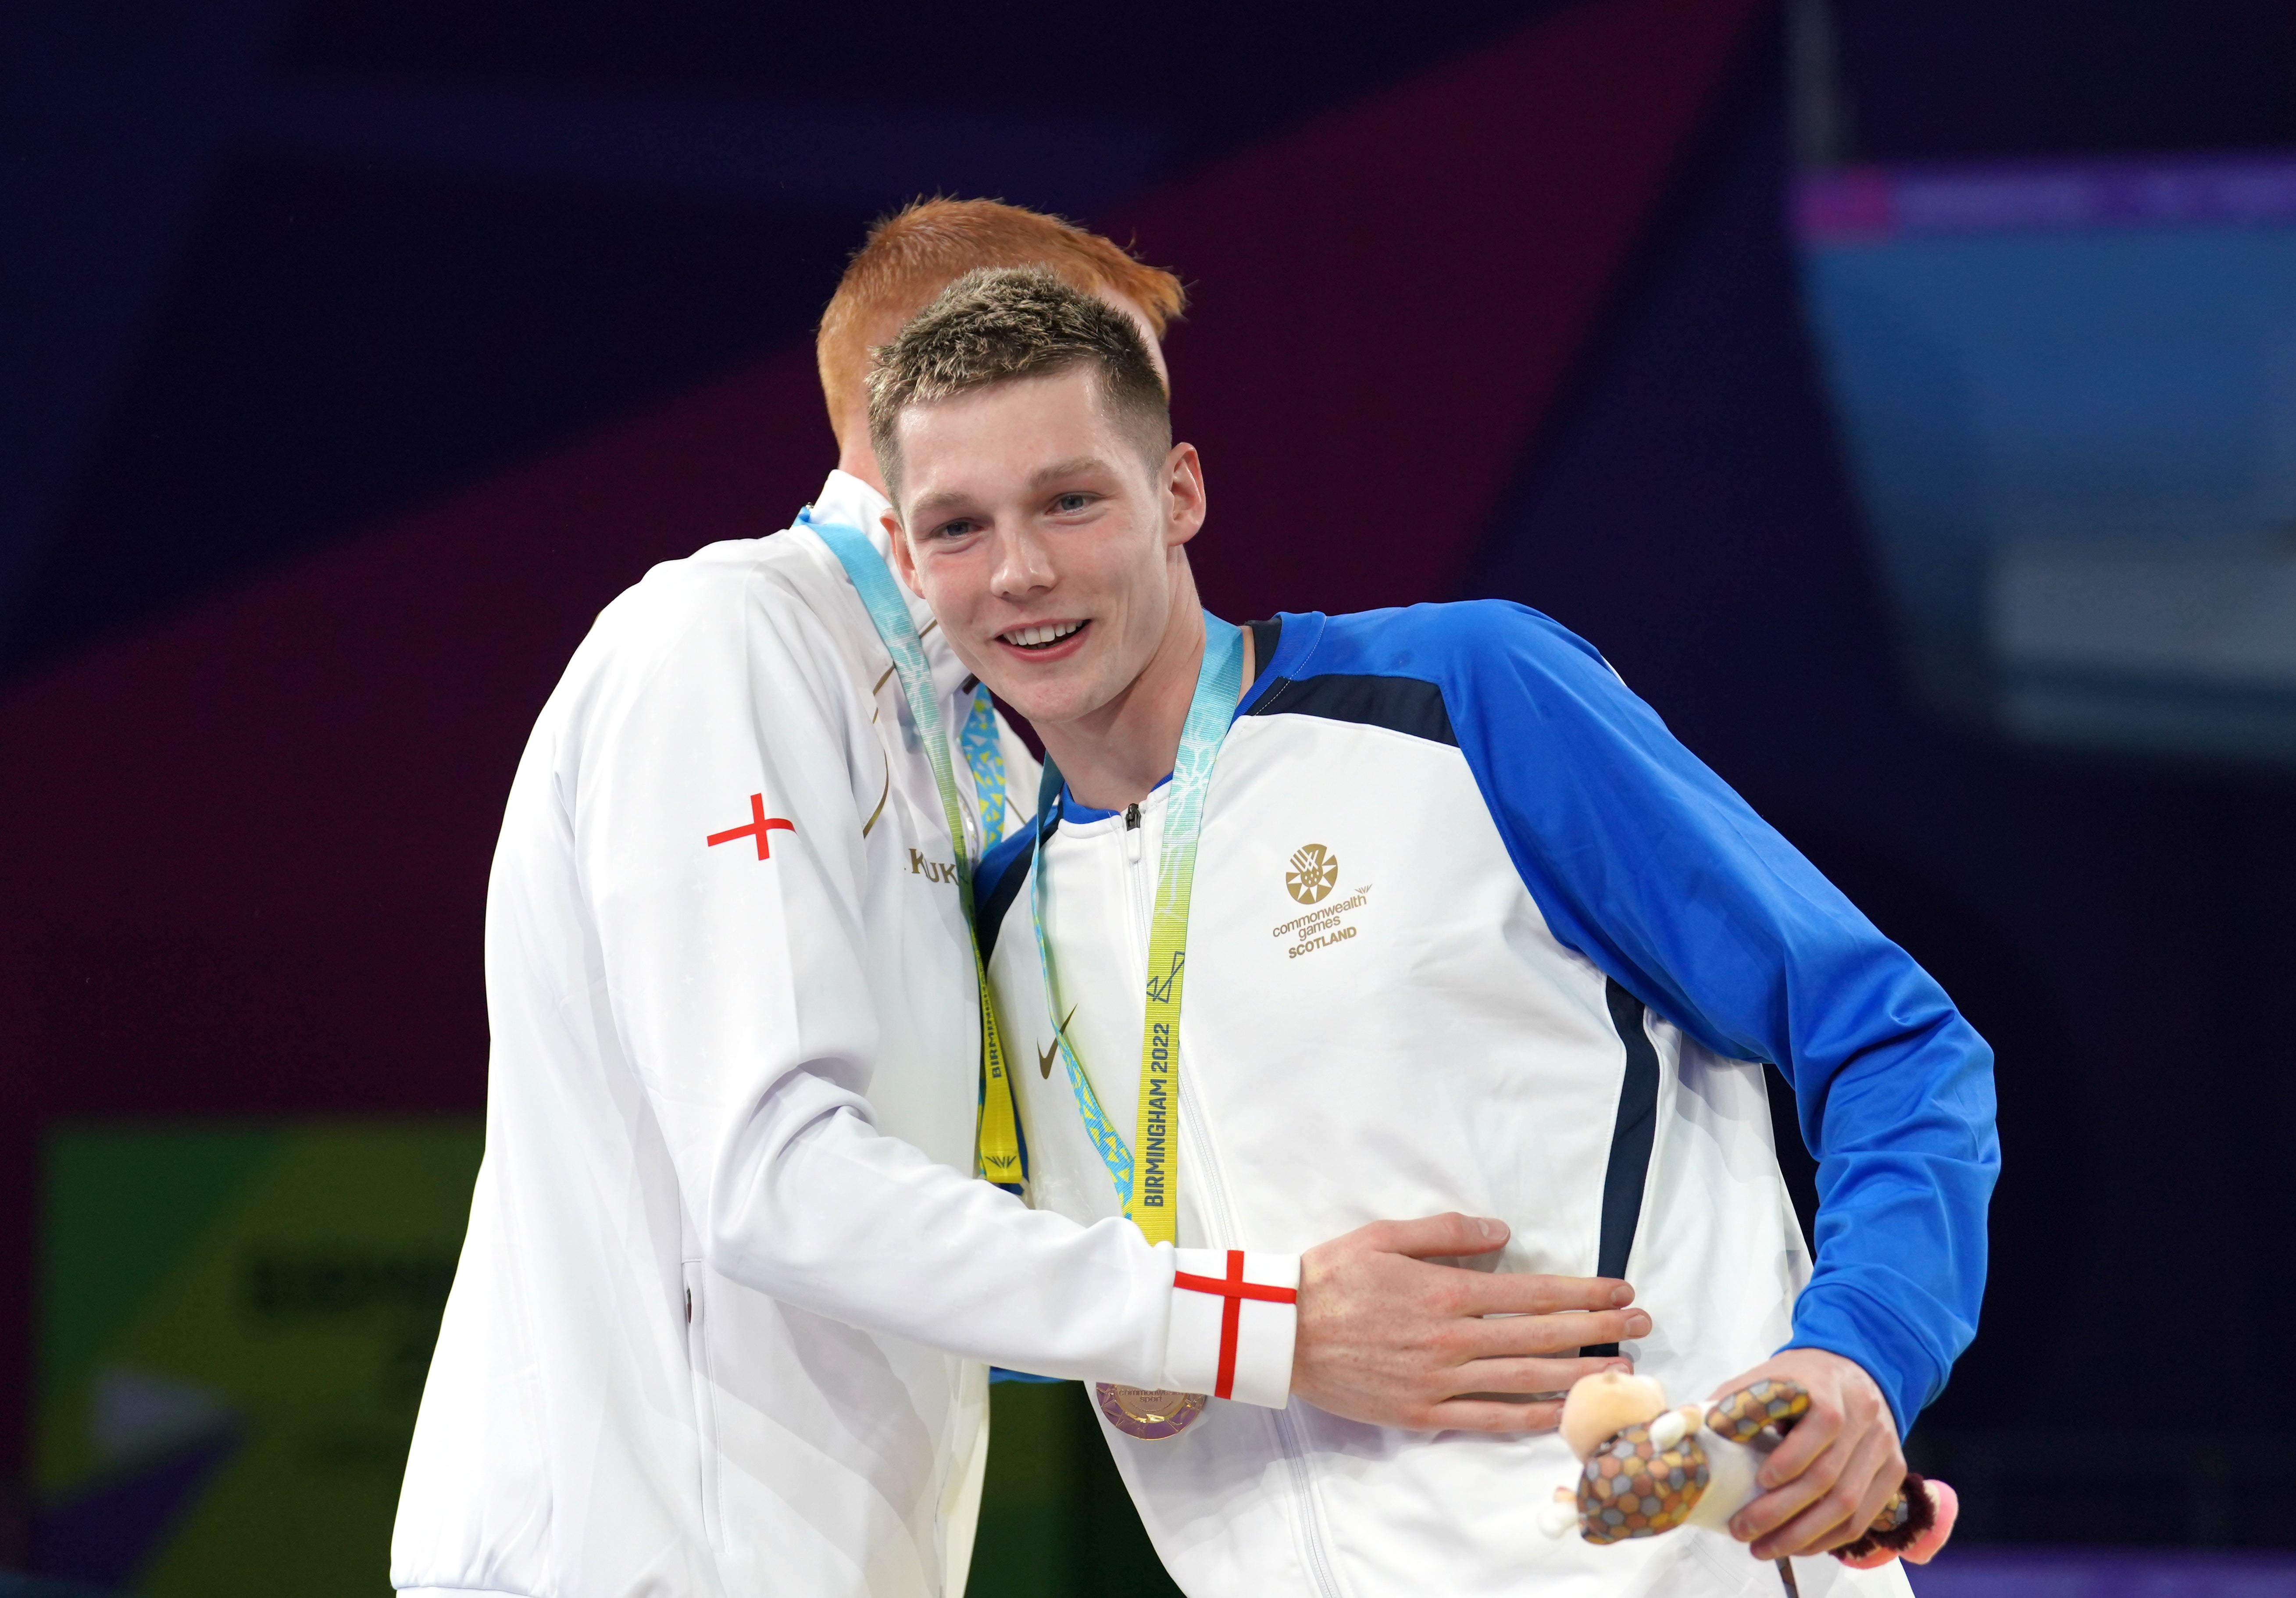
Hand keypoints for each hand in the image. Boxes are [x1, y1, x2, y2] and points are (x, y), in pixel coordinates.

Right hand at [1290, 1213, 1649, 1433]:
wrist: (1280, 1331)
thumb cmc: (1330, 1276)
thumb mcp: (1384, 1236)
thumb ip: (1445, 1232)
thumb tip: (1502, 1231)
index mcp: (1444, 1292)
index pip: (1531, 1293)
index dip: (1582, 1292)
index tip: (1621, 1289)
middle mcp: (1450, 1338)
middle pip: (1540, 1336)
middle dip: (1597, 1328)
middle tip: (1642, 1323)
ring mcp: (1438, 1380)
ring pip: (1524, 1380)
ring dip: (1578, 1374)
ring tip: (1621, 1370)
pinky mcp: (1422, 1411)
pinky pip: (1486, 1418)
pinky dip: (1529, 1418)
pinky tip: (1562, 1413)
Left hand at [1714, 1348, 1902, 1559]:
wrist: (1851, 1367)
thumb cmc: (1797, 1379)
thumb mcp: (1765, 1377)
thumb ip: (1734, 1403)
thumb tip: (1693, 1432)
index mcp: (1830, 1389)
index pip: (1822, 1426)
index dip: (1790, 1459)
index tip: (1758, 1482)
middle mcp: (1865, 1418)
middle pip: (1830, 1476)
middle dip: (1783, 1511)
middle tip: (1743, 1531)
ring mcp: (1883, 1447)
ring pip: (1849, 1505)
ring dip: (1804, 1535)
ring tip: (1764, 1548)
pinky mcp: (1893, 1471)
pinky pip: (1864, 1518)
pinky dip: (1829, 1539)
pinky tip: (1799, 1547)